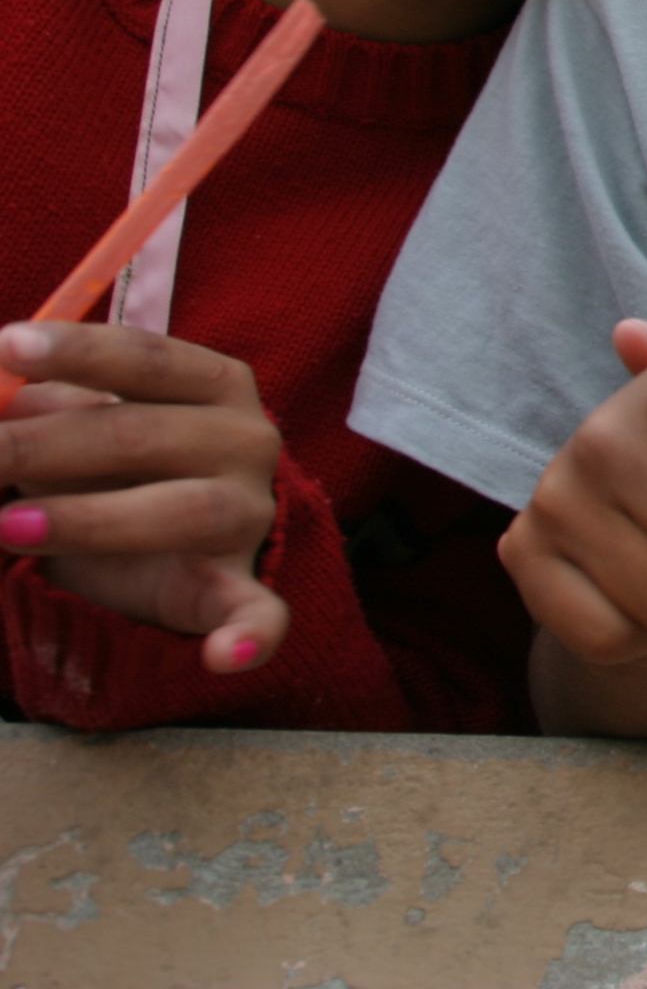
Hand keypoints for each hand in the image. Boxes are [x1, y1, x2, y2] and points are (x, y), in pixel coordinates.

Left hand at [0, 319, 286, 674]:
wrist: (190, 534)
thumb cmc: (128, 461)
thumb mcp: (92, 419)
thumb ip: (47, 406)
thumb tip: (0, 395)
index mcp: (215, 384)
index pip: (147, 359)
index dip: (78, 352)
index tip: (8, 349)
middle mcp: (246, 440)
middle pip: (144, 436)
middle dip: (42, 445)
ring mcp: (250, 515)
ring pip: (182, 513)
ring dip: (90, 521)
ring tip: (9, 527)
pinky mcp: (243, 587)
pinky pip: (260, 613)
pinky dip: (249, 636)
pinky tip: (223, 657)